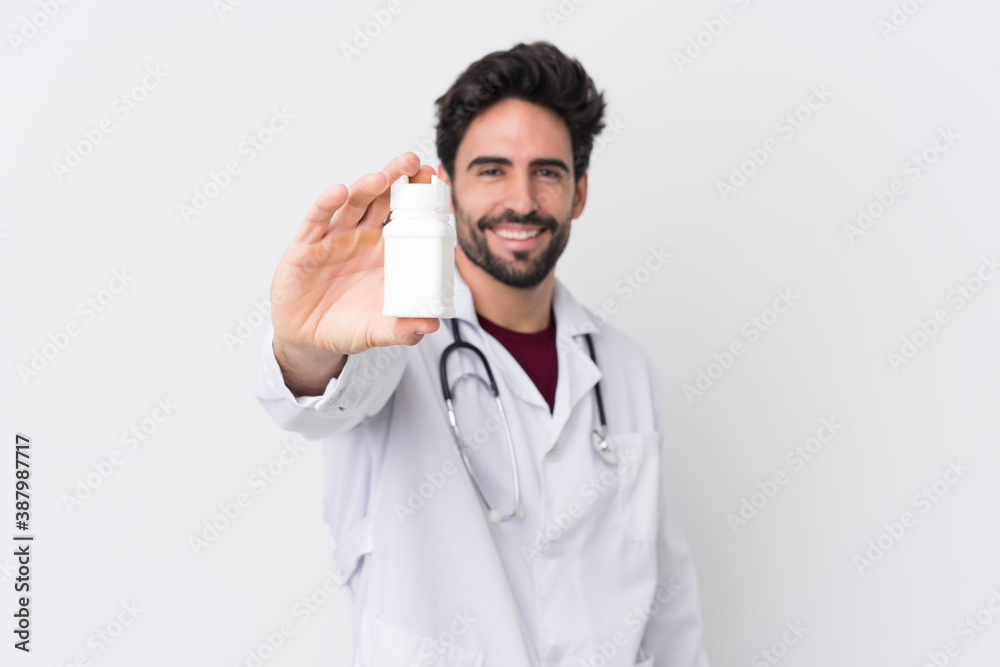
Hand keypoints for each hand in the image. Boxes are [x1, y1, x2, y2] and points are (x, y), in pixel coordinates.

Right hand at [269, 152, 441, 389]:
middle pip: (383, 200)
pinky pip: (317, 219)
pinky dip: (327, 204)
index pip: (407, 218)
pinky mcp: (307, 245)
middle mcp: (363, 238)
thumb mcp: (379, 331)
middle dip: (398, 178)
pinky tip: (338, 192)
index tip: (438, 182)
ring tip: (382, 177)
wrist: (308, 339)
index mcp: (387, 252)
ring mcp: (335, 238)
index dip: (421, 199)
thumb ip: (404, 329)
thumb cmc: (347, 326)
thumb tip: (430, 325)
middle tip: (415, 164)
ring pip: (353, 203)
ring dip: (367, 186)